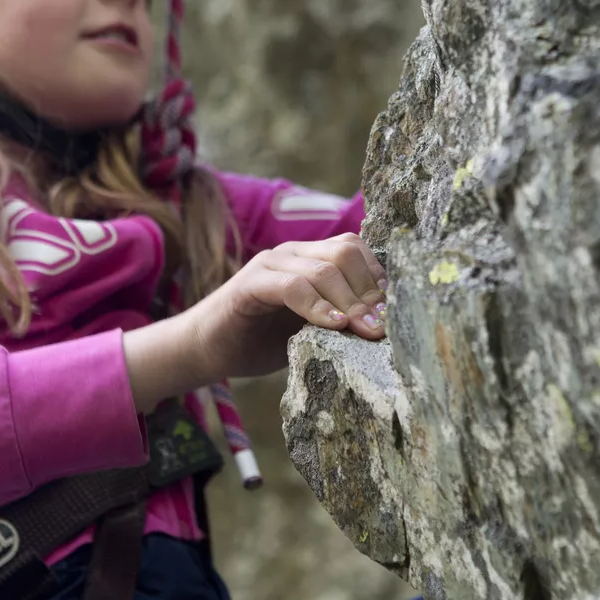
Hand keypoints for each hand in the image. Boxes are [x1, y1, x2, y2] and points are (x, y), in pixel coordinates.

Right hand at [188, 233, 387, 379]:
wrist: (205, 349)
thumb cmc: (260, 340)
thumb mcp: (310, 329)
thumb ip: (340, 319)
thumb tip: (385, 328)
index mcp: (310, 258)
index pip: (356, 249)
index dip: (379, 279)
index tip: (393, 316)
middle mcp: (292, 253)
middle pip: (346, 252)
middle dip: (369, 291)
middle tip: (381, 328)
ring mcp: (270, 264)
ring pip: (323, 268)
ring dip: (351, 302)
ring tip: (365, 331)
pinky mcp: (249, 284)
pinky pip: (292, 287)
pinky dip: (317, 306)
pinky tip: (333, 325)